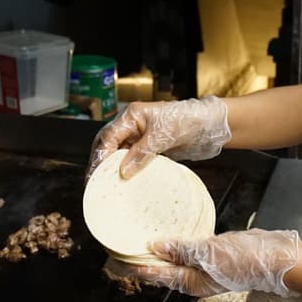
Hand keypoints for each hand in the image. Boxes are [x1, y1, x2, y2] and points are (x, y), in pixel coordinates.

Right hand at [88, 96, 230, 178]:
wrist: (208, 124)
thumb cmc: (187, 120)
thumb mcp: (162, 136)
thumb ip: (141, 153)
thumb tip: (122, 171)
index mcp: (131, 116)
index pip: (108, 137)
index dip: (100, 156)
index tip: (95, 174)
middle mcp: (132, 125)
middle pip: (108, 144)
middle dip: (100, 162)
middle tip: (94, 183)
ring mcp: (140, 136)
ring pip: (119, 153)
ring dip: (112, 167)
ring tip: (106, 185)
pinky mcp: (149, 147)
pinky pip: (132, 158)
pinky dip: (127, 169)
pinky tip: (124, 181)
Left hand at [115, 229, 300, 297]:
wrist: (276, 258)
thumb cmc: (247, 260)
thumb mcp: (209, 253)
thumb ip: (182, 249)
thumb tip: (156, 246)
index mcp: (192, 282)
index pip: (157, 275)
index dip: (137, 267)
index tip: (118, 259)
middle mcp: (196, 278)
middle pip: (163, 271)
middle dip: (145, 261)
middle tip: (124, 248)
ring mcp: (206, 268)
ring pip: (175, 261)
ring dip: (160, 252)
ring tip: (144, 239)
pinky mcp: (215, 256)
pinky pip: (189, 251)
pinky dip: (178, 244)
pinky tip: (174, 234)